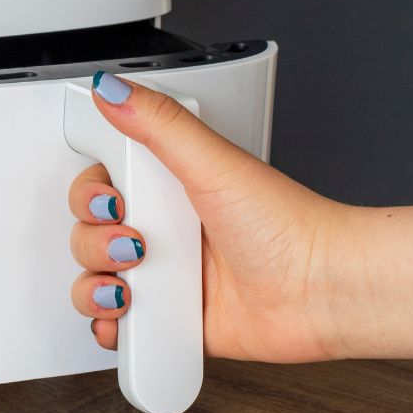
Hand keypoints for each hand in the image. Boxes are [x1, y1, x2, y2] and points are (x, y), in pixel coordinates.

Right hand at [68, 71, 348, 362]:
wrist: (324, 292)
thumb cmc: (289, 228)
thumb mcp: (214, 163)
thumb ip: (158, 123)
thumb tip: (111, 87)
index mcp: (170, 187)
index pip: (100, 185)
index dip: (91, 196)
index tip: (113, 200)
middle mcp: (164, 230)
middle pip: (88, 233)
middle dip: (94, 242)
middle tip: (134, 242)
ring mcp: (167, 278)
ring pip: (94, 280)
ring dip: (96, 285)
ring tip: (131, 285)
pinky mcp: (173, 321)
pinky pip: (120, 325)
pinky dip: (111, 325)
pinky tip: (126, 316)